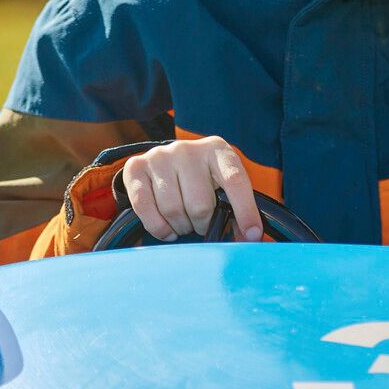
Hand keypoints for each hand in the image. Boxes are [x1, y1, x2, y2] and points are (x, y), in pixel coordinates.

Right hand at [119, 137, 261, 241]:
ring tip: (184, 223)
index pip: (235, 181)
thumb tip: (249, 238)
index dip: (245, 210)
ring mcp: (160, 156)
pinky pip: (146, 209)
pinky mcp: (136, 167)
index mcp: (217, 150)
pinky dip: (158, 228)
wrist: (164, 164)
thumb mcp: (221, 188)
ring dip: (180, 227)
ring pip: (173, 209)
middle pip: (200, 204)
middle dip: (202, 224)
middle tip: (200, 224)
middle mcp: (188, 149)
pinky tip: (166, 229)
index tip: (252, 235)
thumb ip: (236, 210)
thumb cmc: (201, 181)